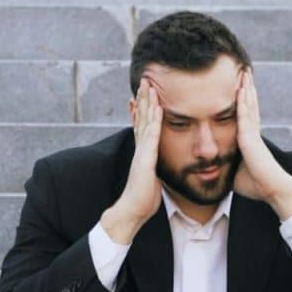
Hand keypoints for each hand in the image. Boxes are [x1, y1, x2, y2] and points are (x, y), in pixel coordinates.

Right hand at [116, 77, 162, 223]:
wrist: (132, 211)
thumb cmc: (143, 200)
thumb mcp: (152, 180)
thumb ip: (155, 171)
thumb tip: (159, 172)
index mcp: (143, 152)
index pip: (143, 125)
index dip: (144, 109)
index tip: (146, 94)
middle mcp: (140, 148)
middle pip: (141, 118)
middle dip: (143, 98)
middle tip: (145, 80)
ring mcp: (141, 152)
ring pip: (144, 121)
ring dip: (147, 102)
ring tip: (149, 84)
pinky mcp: (144, 159)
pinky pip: (150, 135)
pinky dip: (153, 119)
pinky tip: (157, 106)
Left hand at [232, 67, 291, 219]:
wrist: (272, 190)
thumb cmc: (256, 185)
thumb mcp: (235, 172)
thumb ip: (227, 165)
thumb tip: (214, 168)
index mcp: (249, 140)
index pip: (245, 114)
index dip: (243, 100)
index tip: (240, 86)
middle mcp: (252, 133)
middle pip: (249, 104)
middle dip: (246, 88)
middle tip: (244, 71)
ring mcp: (253, 134)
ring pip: (249, 105)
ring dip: (246, 88)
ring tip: (244, 71)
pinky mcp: (251, 139)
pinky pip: (246, 116)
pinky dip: (243, 102)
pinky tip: (241, 89)